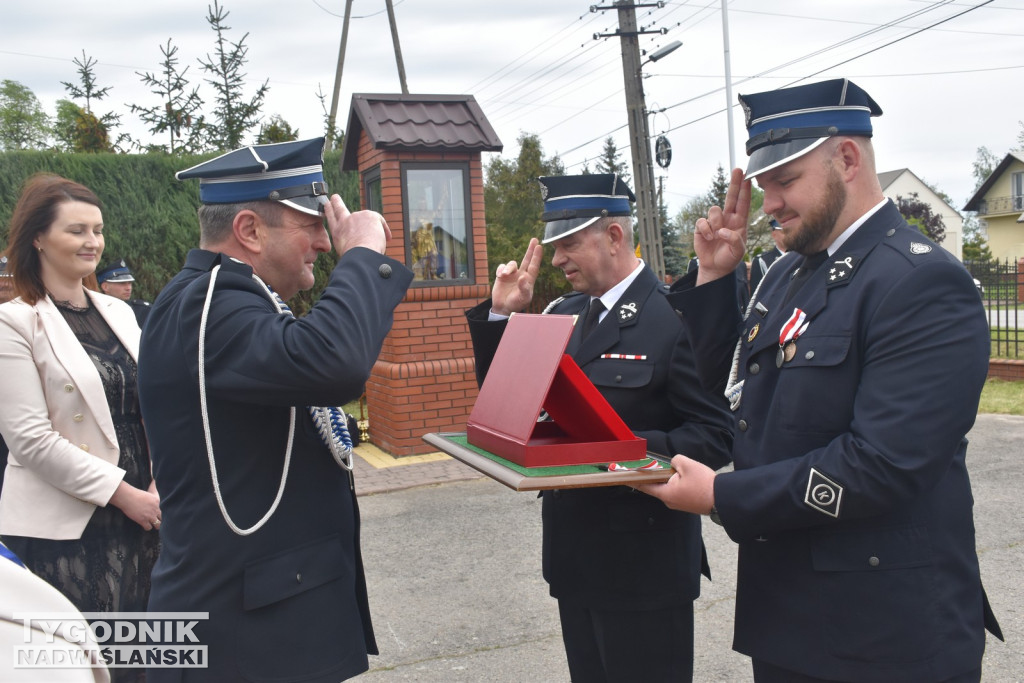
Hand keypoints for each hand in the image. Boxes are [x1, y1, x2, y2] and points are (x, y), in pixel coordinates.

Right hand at [109, 481, 162, 530]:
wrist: (127, 497)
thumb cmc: (136, 493)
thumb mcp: (149, 489)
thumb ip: (154, 485)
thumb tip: (155, 478)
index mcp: (158, 502)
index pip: (166, 509)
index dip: (164, 513)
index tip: (162, 514)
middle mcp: (156, 509)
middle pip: (163, 518)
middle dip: (161, 520)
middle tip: (158, 520)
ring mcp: (150, 516)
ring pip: (158, 525)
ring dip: (155, 525)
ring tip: (153, 524)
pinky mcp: (143, 521)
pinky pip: (148, 528)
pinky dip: (147, 527)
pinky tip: (145, 525)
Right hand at [324, 194, 390, 254]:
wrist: (360, 254)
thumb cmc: (354, 257)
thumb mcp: (346, 250)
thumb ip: (351, 242)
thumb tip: (361, 242)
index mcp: (337, 232)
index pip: (331, 218)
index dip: (329, 210)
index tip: (327, 204)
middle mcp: (344, 222)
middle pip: (339, 208)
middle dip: (336, 202)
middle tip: (334, 197)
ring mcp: (356, 217)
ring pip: (366, 216)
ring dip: (373, 223)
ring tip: (376, 234)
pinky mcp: (369, 215)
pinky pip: (379, 222)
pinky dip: (384, 230)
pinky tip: (387, 239)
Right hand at [490, 238, 542, 316]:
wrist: (503, 307)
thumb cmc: (516, 303)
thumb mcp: (522, 298)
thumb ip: (524, 288)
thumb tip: (522, 277)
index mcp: (529, 280)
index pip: (534, 266)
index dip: (537, 256)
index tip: (539, 247)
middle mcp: (522, 275)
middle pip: (527, 260)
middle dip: (530, 250)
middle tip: (534, 240)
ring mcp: (512, 275)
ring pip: (512, 264)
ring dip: (508, 268)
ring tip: (504, 276)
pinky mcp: (502, 275)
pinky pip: (502, 267)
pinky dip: (500, 270)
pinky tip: (500, 276)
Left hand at [637, 454, 715, 514]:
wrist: (722, 499)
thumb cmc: (705, 484)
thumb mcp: (687, 465)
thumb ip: (675, 460)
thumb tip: (673, 463)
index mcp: (666, 493)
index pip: (644, 486)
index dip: (634, 479)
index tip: (625, 476)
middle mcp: (669, 501)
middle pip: (657, 486)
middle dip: (656, 475)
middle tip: (653, 465)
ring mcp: (678, 504)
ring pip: (668, 488)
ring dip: (669, 478)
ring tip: (678, 470)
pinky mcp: (686, 504)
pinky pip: (677, 491)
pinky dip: (677, 483)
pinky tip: (686, 477)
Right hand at [693, 168, 750, 284]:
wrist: (715, 267)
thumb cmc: (729, 258)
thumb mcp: (738, 251)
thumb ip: (734, 240)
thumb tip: (722, 230)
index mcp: (739, 222)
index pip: (743, 203)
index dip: (745, 191)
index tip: (748, 178)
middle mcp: (727, 218)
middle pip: (731, 197)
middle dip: (734, 183)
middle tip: (738, 170)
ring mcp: (714, 222)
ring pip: (714, 210)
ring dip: (716, 223)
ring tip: (716, 236)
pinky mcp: (702, 227)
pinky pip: (702, 221)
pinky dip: (705, 230)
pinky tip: (708, 238)